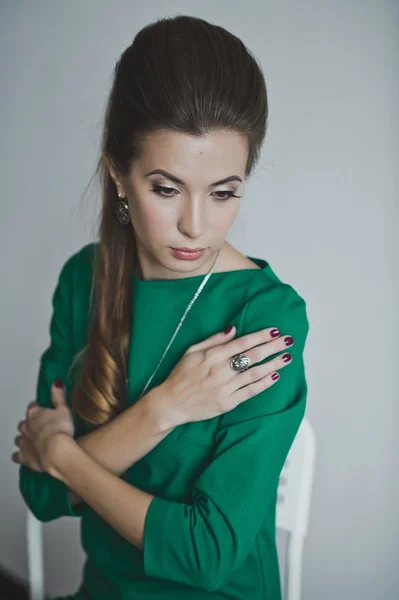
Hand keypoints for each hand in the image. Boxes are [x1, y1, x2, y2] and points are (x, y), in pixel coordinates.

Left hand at [11, 380, 74, 473]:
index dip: (37, 407)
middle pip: (23, 423)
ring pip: (19, 438)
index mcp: (35, 413)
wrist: (56, 452)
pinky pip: (17, 455)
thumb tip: (56, 383)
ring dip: (23, 438)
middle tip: (37, 425)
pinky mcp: (24, 457)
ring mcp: (24, 442)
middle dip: (28, 423)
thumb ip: (58, 396)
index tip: (41, 408)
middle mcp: (26, 427)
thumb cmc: (60, 429)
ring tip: (31, 439)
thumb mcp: (64, 409)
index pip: (32, 406)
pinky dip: (19, 455)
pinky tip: (23, 455)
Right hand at [157, 325, 293, 427]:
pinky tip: (275, 376)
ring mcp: (226, 387)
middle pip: (252, 356)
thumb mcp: (191, 351)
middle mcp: (221, 370)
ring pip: (255, 373)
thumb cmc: (180, 375)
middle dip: (272, 347)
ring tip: (287, 357)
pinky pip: (250, 391)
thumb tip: (233, 329)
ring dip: (273, 364)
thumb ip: (213, 340)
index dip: (260, 336)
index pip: (242, 343)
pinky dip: (264, 383)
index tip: (275, 331)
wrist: (171, 403)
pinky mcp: (228, 402)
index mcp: (212, 355)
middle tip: (288, 340)